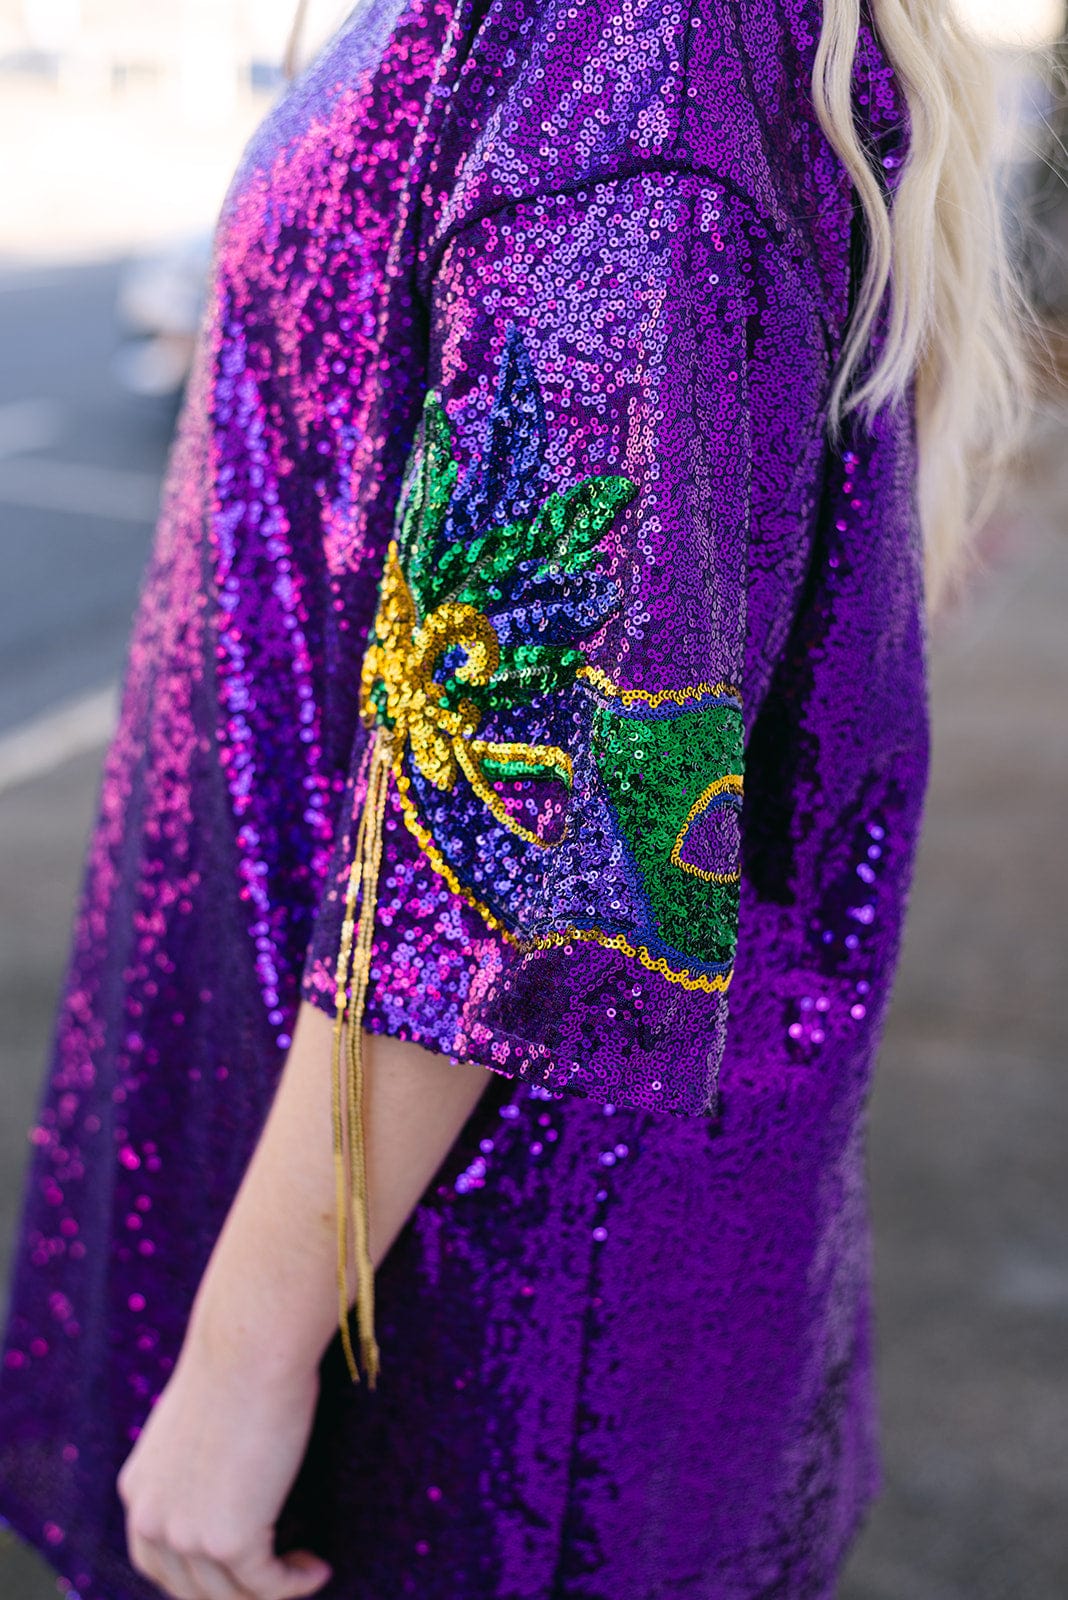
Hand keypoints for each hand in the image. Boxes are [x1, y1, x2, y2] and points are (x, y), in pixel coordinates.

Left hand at [116, 1324, 331, 1599]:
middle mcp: (151, 1520)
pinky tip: (318, 1567)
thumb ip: (198, 1458)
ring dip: (271, 1590)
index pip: (155, 1559)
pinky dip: (296, 1583)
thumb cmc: (239, 1362)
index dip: (196, 1576)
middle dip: (233, 1593)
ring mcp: (187, 1535)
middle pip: (190, 1589)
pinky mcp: (229, 1540)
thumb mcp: (199, 1418)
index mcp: (139, 1489)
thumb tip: (227, 1476)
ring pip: (229, 1595)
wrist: (251, 1345)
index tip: (239, 1569)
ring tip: (303, 1570)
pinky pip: (267, 1584)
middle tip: (275, 1578)